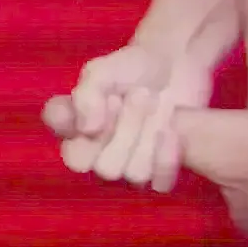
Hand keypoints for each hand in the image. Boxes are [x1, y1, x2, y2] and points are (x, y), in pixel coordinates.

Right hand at [42, 41, 216, 191]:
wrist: (174, 65)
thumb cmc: (130, 67)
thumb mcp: (100, 71)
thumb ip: (86, 97)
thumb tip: (87, 130)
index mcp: (74, 135)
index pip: (73, 158)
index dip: (94, 136)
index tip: (111, 99)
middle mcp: (96, 156)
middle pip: (106, 168)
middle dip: (128, 130)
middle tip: (141, 96)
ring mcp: (128, 166)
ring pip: (135, 174)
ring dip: (150, 138)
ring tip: (159, 108)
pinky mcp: (158, 170)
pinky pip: (160, 180)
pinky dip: (168, 155)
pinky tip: (171, 129)